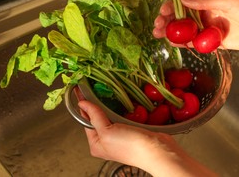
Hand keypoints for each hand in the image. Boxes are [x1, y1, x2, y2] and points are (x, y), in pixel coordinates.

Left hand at [78, 100, 216, 176]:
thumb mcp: (107, 131)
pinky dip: (123, 107)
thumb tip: (83, 103)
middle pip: (98, 117)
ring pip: (112, 114)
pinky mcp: (132, 129)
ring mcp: (120, 135)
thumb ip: (95, 117)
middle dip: (97, 103)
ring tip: (106, 89)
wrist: (157, 151)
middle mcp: (107, 140)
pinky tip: (123, 99)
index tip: (81, 90)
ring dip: (111, 104)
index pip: (86, 121)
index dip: (84, 105)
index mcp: (97, 144)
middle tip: (94, 86)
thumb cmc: (131, 146)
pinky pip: (124, 115)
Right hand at [153, 0, 238, 50]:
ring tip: (158, 35)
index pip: (185, 1)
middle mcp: (207, 12)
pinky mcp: (213, 41)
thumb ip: (204, 2)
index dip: (172, 6)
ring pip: (185, 30)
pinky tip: (173, 43)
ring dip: (171, 32)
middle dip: (167, 20)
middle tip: (157, 26)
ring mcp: (209, 27)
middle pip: (182, 16)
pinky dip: (183, 43)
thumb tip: (184, 0)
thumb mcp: (228, 0)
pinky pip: (195, 42)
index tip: (162, 12)